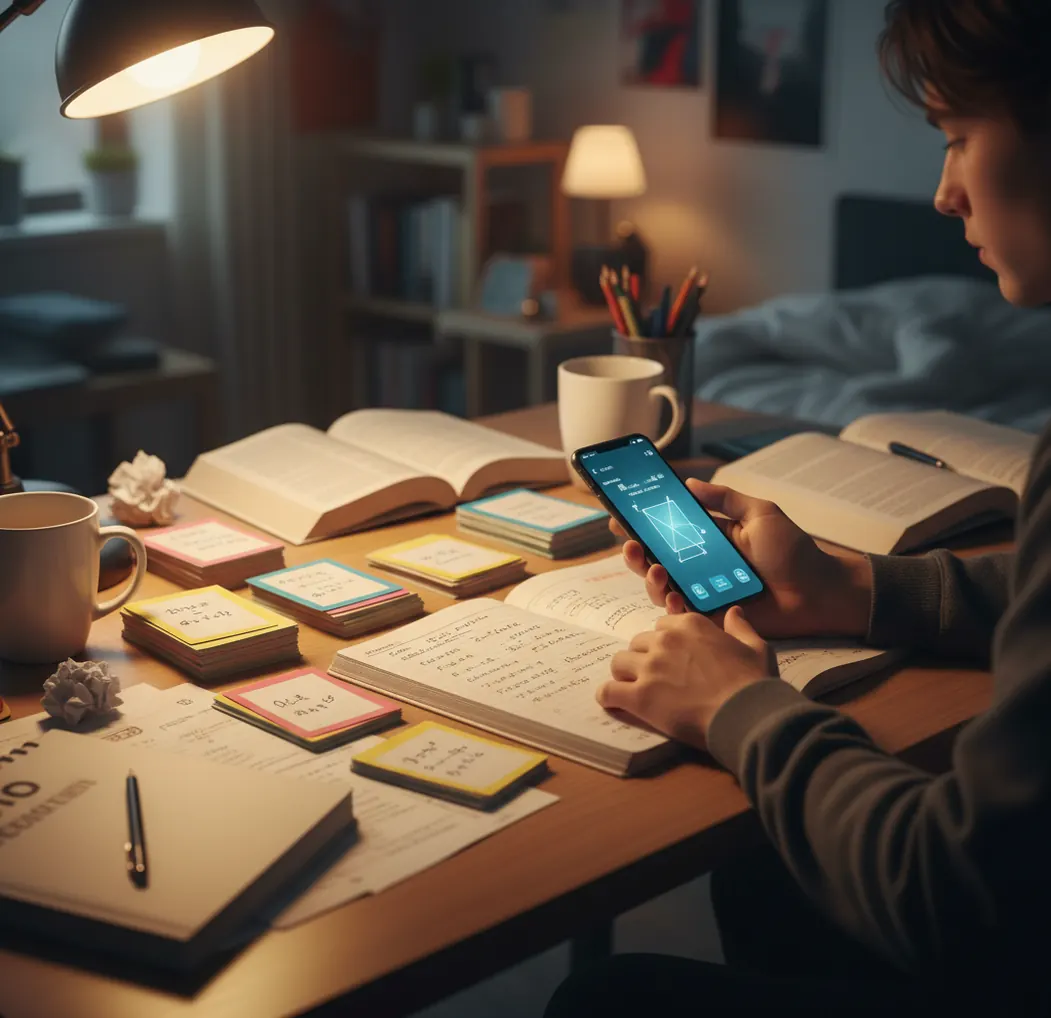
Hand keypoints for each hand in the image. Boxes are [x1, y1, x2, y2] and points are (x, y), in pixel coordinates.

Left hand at [599, 609, 774, 748]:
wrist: (747, 715)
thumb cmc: (754, 682)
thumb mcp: (756, 647)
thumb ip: (740, 627)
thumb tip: (734, 611)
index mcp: (689, 625)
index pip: (661, 626)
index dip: (665, 643)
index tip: (673, 659)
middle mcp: (665, 641)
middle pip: (638, 643)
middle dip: (644, 659)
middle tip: (656, 678)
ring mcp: (650, 668)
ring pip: (618, 663)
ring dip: (625, 674)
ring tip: (633, 689)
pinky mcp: (640, 697)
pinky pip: (608, 692)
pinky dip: (608, 697)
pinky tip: (614, 703)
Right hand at [611, 478, 872, 639]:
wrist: (818, 591)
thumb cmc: (793, 551)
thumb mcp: (760, 514)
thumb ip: (725, 498)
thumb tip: (690, 483)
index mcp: (708, 539)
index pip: (667, 530)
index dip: (642, 524)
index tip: (621, 515)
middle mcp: (700, 566)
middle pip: (656, 559)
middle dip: (637, 552)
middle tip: (631, 545)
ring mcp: (703, 592)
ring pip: (662, 587)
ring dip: (650, 578)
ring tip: (656, 570)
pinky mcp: (711, 617)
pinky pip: (682, 614)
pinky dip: (671, 606)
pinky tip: (673, 597)